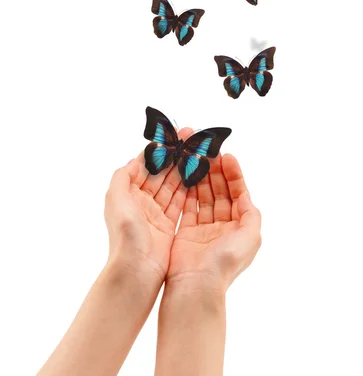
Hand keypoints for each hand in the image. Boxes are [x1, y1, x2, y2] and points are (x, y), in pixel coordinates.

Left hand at [104, 128, 191, 282]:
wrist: (136, 271)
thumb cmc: (125, 236)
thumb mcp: (116, 200)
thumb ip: (122, 177)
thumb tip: (134, 160)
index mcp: (128, 194)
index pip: (146, 166)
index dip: (161, 151)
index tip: (176, 136)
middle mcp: (141, 202)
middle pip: (162, 173)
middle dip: (176, 156)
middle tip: (193, 140)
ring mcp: (156, 214)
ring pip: (173, 186)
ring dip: (185, 169)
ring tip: (200, 154)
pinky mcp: (169, 226)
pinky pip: (180, 202)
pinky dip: (190, 189)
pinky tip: (200, 176)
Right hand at [167, 153, 261, 293]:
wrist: (197, 285)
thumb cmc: (226, 262)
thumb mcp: (251, 237)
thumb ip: (252, 214)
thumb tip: (247, 197)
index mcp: (240, 227)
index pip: (238, 193)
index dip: (233, 175)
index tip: (226, 156)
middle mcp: (223, 226)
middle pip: (220, 192)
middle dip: (216, 172)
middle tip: (208, 153)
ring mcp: (204, 228)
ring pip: (204, 196)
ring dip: (202, 177)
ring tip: (197, 159)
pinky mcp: (186, 232)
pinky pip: (188, 206)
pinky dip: (187, 190)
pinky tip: (186, 174)